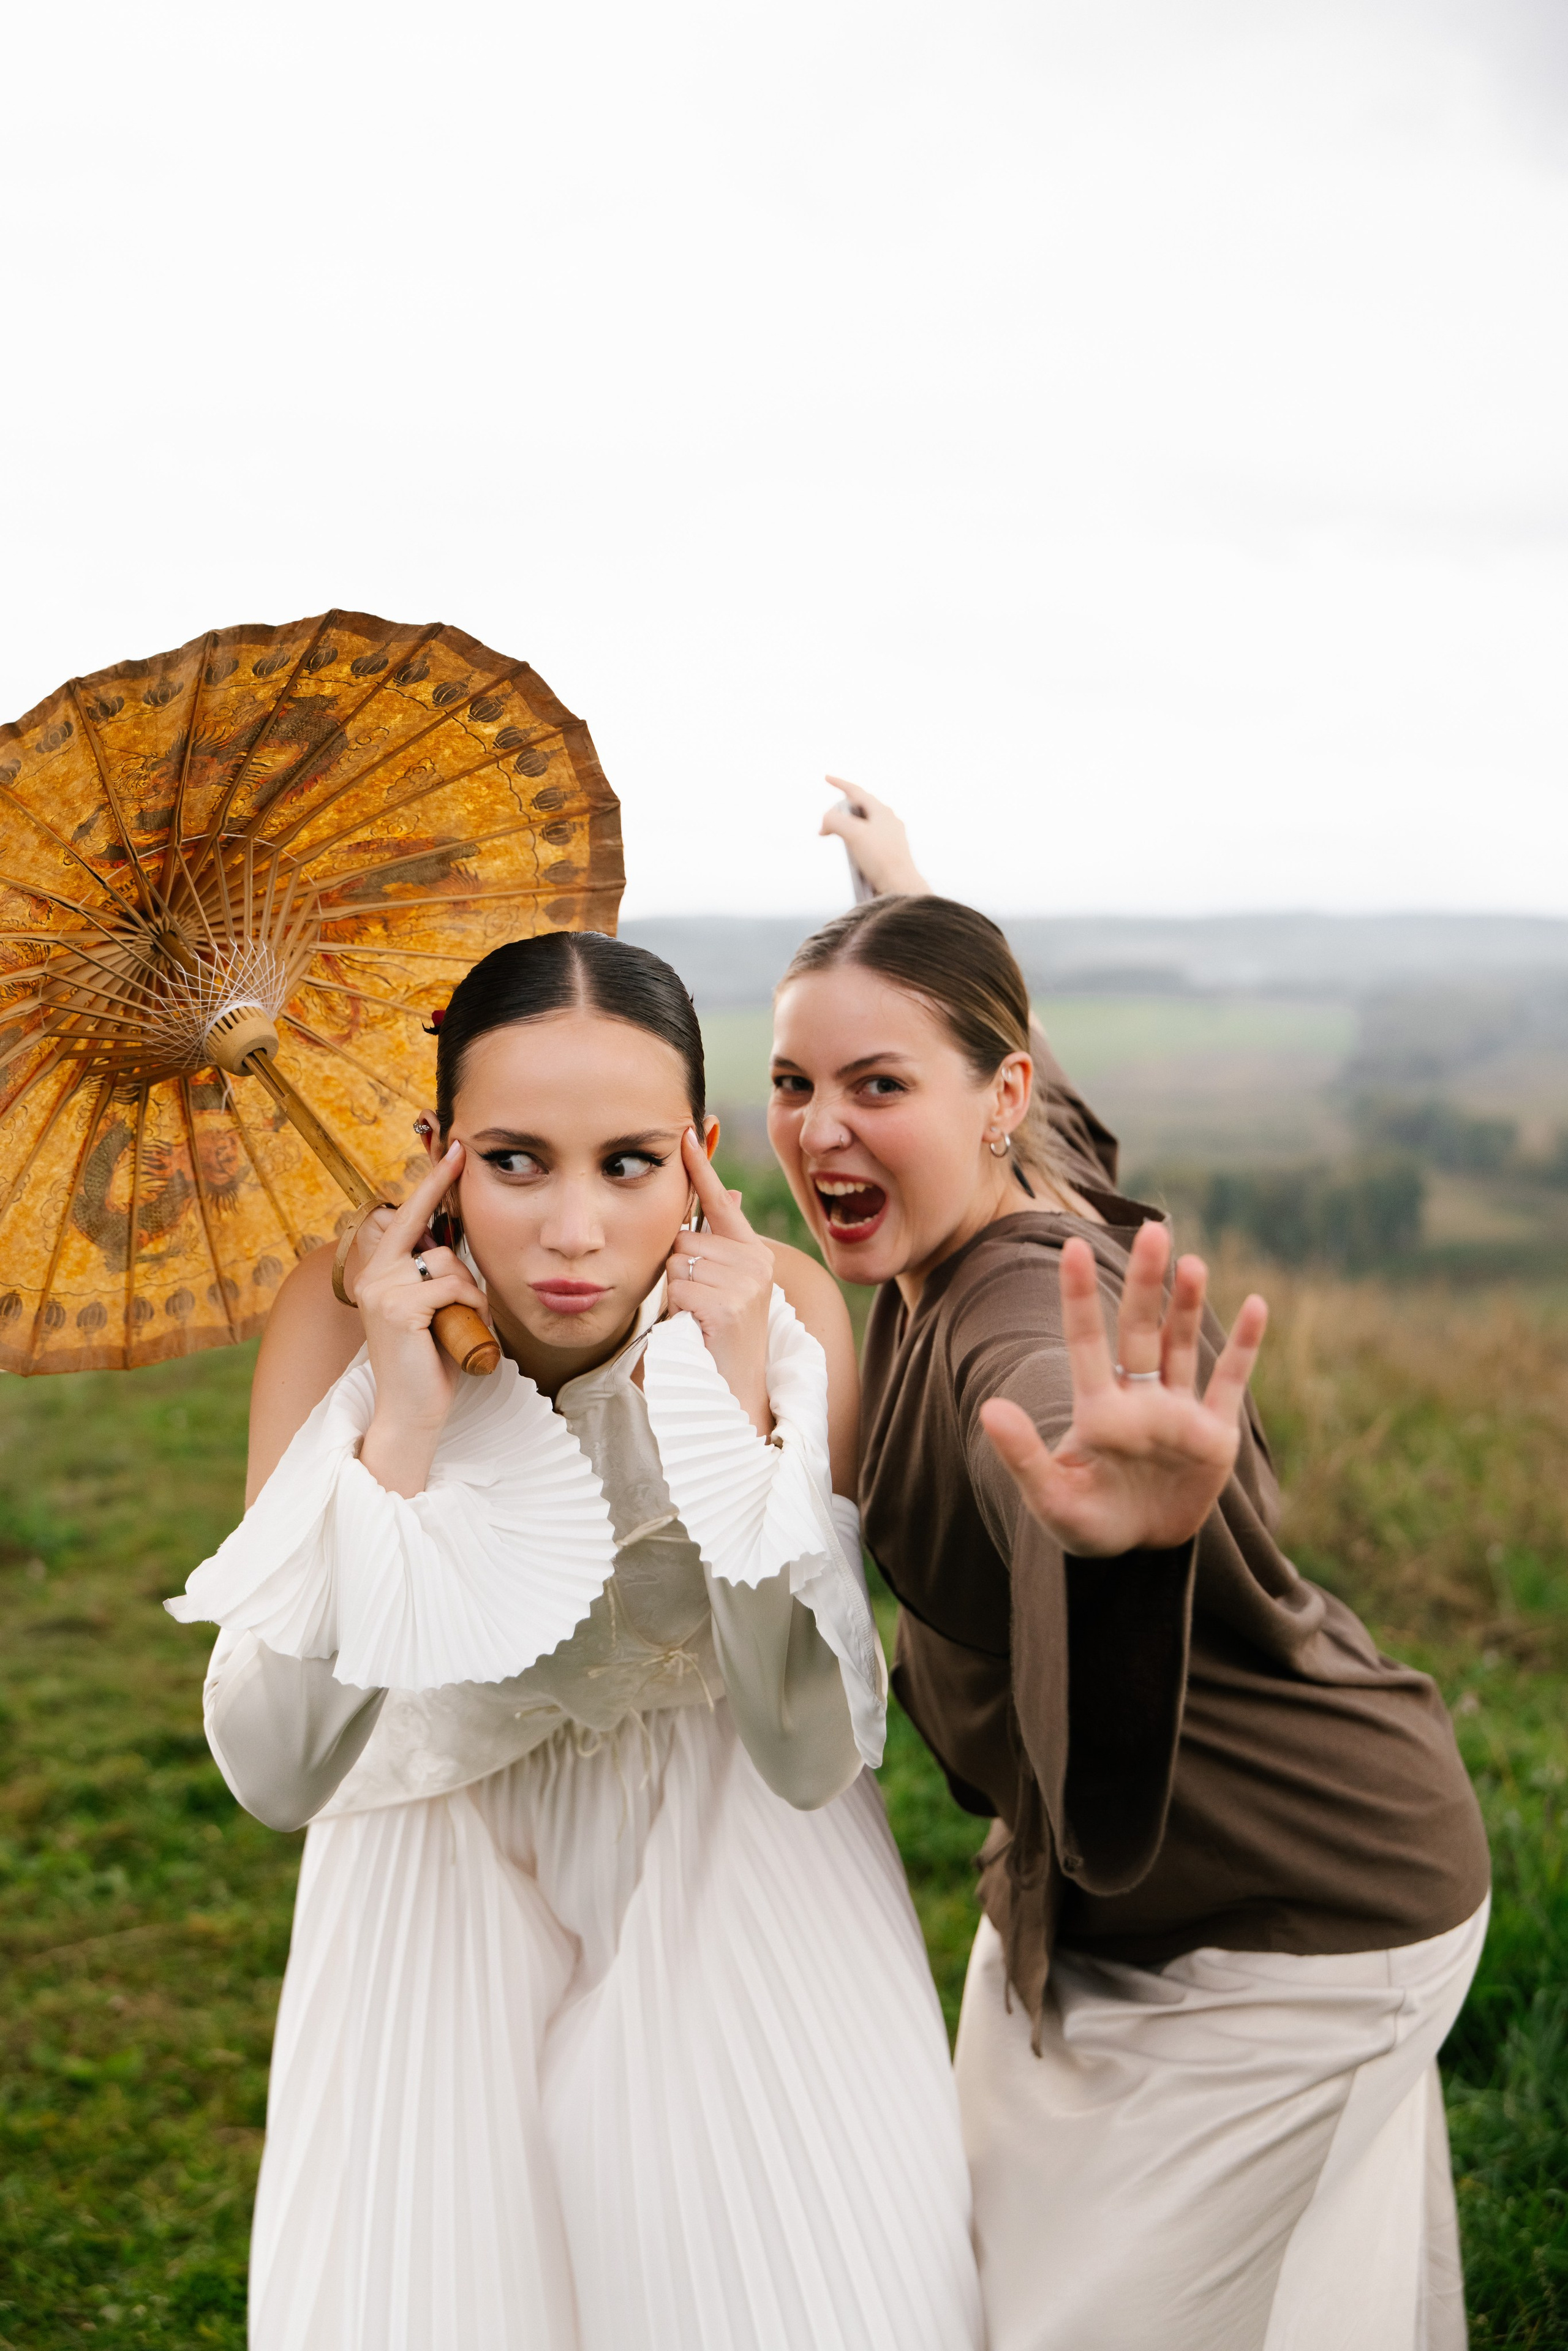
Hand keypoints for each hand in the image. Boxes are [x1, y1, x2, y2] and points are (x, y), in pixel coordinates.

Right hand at [355, 1143, 493, 1497]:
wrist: (411, 1411)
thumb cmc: (429, 1361)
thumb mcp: (429, 1309)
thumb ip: (433, 1275)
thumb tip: (455, 1243)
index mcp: (376, 1272)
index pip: (405, 1217)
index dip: (431, 1183)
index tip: (454, 1148)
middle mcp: (372, 1275)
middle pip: (424, 1228)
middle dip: (446, 1209)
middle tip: (462, 1187)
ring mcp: (381, 1289)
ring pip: (447, 1263)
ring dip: (469, 1290)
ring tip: (464, 1322)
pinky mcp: (398, 1307)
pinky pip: (452, 1286)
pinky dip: (469, 1305)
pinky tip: (462, 1328)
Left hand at [667, 1130, 778, 1438]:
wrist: (734, 1395)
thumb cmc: (718, 1341)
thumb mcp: (724, 1286)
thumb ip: (720, 1244)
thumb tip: (731, 1192)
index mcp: (753, 1253)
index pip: (722, 1201)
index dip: (701, 1167)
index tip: (685, 1131)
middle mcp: (755, 1261)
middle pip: (683, 1238)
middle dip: (677, 1270)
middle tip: (697, 1307)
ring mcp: (745, 1283)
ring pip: (676, 1262)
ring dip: (675, 1293)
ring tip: (697, 1321)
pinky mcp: (729, 1305)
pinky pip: (677, 1288)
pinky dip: (676, 1311)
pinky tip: (696, 1330)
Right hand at [820, 779, 929, 895]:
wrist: (900, 886)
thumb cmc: (880, 859)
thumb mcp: (852, 833)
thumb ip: (834, 820)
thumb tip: (825, 823)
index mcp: (882, 811)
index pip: (857, 791)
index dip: (840, 783)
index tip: (826, 778)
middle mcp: (888, 821)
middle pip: (859, 808)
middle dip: (840, 812)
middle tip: (825, 826)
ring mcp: (890, 837)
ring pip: (863, 825)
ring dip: (846, 829)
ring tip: (837, 839)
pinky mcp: (889, 853)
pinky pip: (868, 841)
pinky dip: (854, 842)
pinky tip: (851, 855)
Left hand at [979, 1224, 1267, 1558]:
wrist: (1135, 1556)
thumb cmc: (1086, 1524)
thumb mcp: (1051, 1498)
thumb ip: (1023, 1456)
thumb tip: (988, 1408)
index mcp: (1097, 1410)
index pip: (1086, 1341)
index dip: (1080, 1295)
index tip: (1073, 1247)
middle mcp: (1138, 1400)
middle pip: (1141, 1330)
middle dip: (1146, 1282)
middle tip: (1153, 1231)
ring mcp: (1178, 1413)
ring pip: (1182, 1346)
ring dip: (1187, 1306)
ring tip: (1190, 1262)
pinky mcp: (1214, 1434)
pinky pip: (1229, 1382)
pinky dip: (1242, 1346)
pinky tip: (1255, 1304)